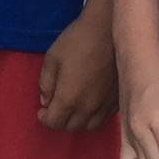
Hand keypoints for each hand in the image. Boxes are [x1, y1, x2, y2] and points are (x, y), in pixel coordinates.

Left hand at [39, 7, 115, 131]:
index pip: (54, 122)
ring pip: (89, 126)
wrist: (107, 30)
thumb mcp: (51, 58)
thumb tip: (46, 101)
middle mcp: (88, 108)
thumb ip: (45, 83)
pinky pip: (104, 118)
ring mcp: (105, 105)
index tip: (41, 111)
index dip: (44, 118)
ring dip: (77, 122)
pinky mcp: (117, 99)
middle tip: (54, 109)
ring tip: (71, 109)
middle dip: (59, 121)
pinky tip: (89, 105)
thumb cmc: (76, 41)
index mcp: (69, 99)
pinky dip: (93, 117)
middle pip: (71, 127)